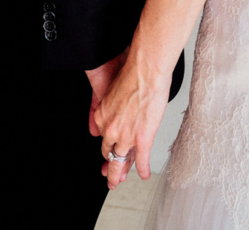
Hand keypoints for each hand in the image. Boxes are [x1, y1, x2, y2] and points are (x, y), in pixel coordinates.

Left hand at [93, 50, 170, 190]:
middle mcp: (110, 129)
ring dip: (120, 174)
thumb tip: (120, 108)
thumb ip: (114, 105)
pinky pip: (140, 160)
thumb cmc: (134, 72)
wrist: (146, 70)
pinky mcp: (141, 140)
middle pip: (108, 152)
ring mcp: (125, 136)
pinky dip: (142, 170)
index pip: (103, 136)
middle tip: (110, 174)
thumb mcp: (114, 90)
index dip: (108, 145)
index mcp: (102, 115)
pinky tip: (144, 175)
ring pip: (120, 161)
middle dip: (109, 164)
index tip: (109, 151)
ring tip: (120, 180)